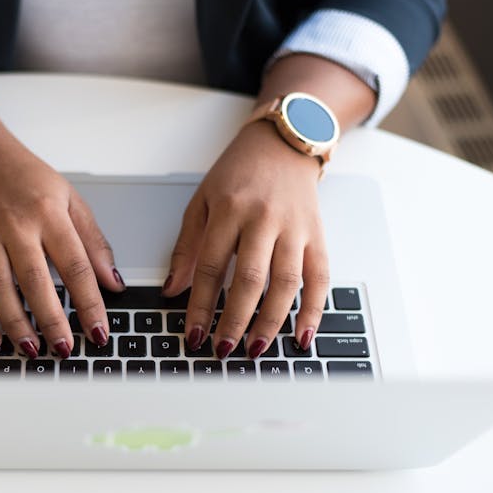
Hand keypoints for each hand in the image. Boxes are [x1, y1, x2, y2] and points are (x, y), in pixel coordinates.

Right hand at [0, 126, 123, 357]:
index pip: (76, 265)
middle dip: (52, 320)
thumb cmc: (27, 178)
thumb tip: (113, 283)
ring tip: (32, 349)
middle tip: (65, 349)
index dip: (89, 303)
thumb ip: (93, 242)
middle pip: (35, 280)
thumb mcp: (70, 199)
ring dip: (14, 324)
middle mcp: (15, 227)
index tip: (99, 331)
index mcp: (49, 214)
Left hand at [162, 121, 328, 357]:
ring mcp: (295, 228)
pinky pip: (320, 278)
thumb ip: (187, 247)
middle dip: (234, 319)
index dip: (199, 304)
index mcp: (230, 209)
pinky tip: (302, 336)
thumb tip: (172, 290)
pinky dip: (314, 310)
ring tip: (255, 349)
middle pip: (250, 278)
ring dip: (271, 321)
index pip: (210, 266)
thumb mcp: (202, 201)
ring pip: (286, 282)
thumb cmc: (239, 173)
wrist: (283, 143)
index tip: (193, 334)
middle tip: (223, 349)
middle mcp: (264, 219)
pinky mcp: (318, 235)